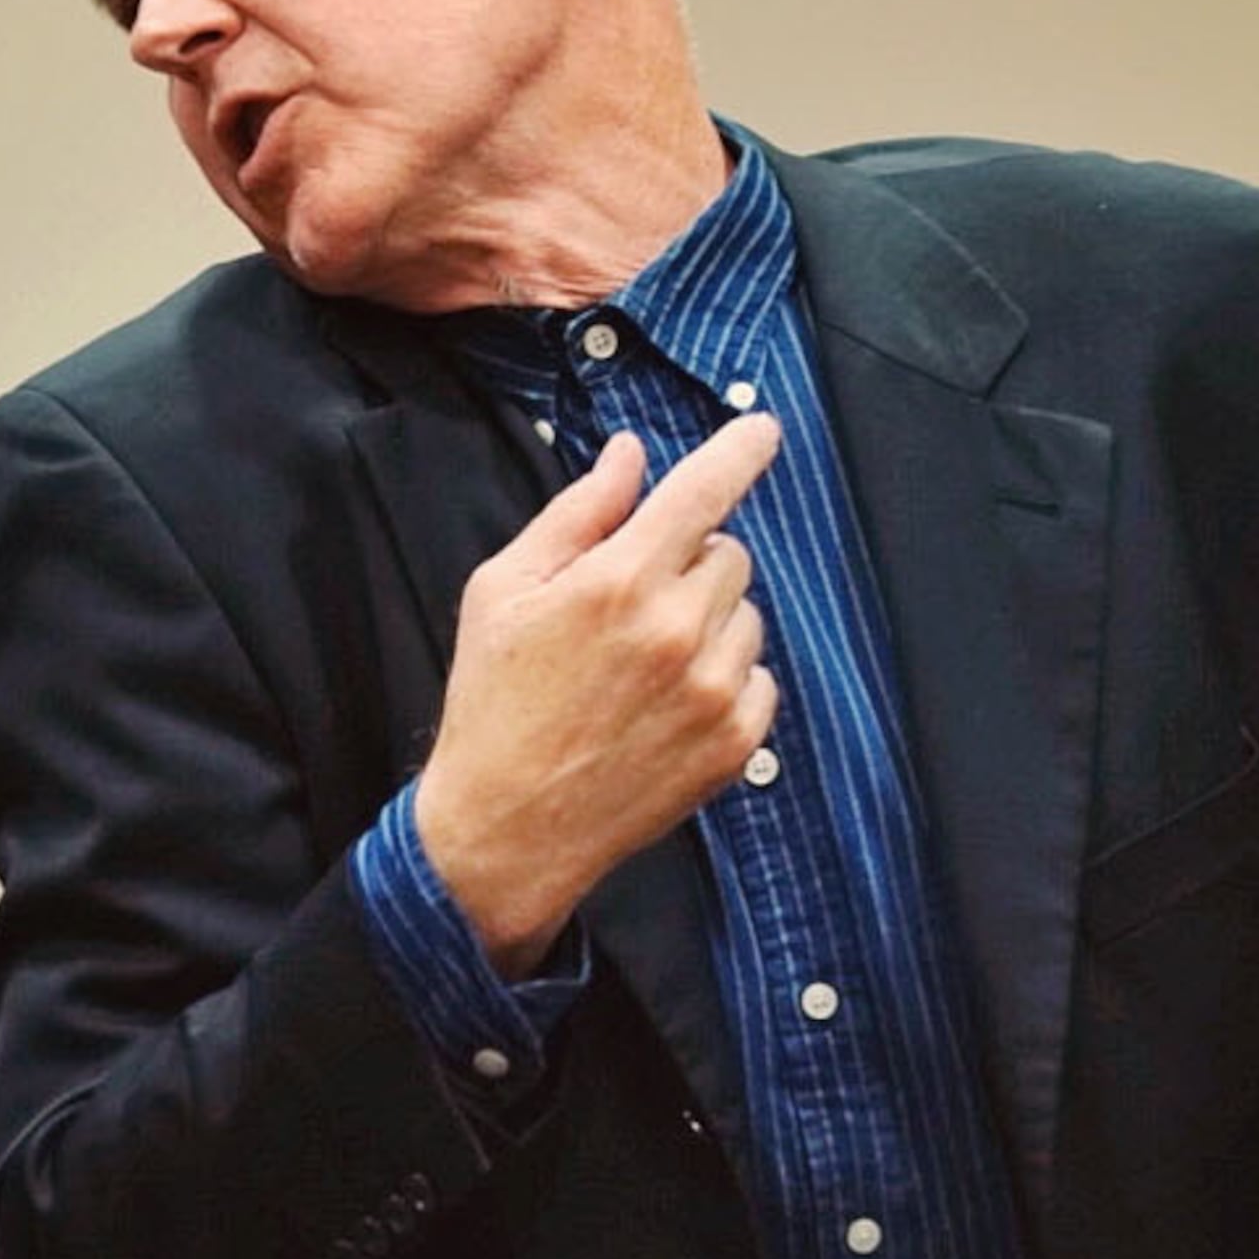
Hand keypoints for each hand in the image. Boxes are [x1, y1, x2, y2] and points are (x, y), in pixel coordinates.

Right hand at [413, 418, 782, 974]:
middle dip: (689, 563)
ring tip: (643, 665)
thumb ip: (579, 514)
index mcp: (620, 580)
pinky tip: (668, 705)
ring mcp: (714, 690)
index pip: (704, 490)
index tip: (764, 430)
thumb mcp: (504, 590)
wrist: (506, 828)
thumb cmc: (494, 702)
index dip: (740, 451)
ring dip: (710, 623)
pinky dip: (727, 680)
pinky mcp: (736, 743)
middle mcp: (680, 630)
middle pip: (730, 553)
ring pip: (748, 615)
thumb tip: (631, 455)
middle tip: (631, 605)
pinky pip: (760, 678)